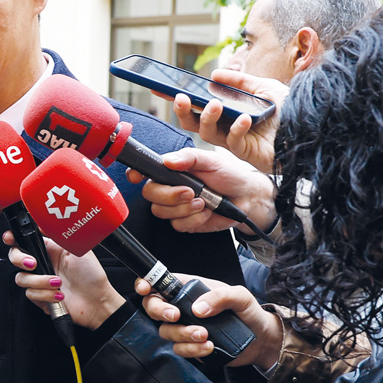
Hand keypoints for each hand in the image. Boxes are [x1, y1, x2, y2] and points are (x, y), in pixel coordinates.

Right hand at [3, 232, 123, 329]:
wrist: (97, 301)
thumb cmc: (91, 275)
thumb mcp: (75, 248)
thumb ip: (57, 235)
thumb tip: (41, 222)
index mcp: (48, 250)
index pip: (23, 241)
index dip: (12, 239)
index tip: (10, 238)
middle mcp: (42, 264)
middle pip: (14, 258)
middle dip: (19, 259)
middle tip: (33, 264)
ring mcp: (39, 281)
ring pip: (21, 278)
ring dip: (40, 281)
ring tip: (57, 283)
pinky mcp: (40, 297)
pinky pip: (31, 294)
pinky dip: (45, 295)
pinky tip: (58, 294)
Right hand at [125, 147, 276, 235]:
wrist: (246, 198)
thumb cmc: (229, 175)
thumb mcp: (211, 160)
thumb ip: (189, 158)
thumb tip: (168, 161)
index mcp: (171, 170)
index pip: (145, 171)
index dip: (136, 174)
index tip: (137, 177)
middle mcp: (169, 187)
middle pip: (149, 194)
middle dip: (170, 195)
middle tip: (191, 192)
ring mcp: (174, 206)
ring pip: (161, 211)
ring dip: (185, 208)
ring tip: (204, 201)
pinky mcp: (183, 222)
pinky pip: (178, 224)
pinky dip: (195, 219)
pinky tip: (206, 212)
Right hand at [138, 275, 281, 367]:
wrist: (260, 339)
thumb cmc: (248, 312)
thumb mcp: (240, 296)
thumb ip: (220, 297)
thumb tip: (198, 308)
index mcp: (189, 289)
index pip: (159, 283)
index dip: (145, 284)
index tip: (146, 290)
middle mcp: (182, 307)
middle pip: (153, 307)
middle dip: (160, 312)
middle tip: (177, 316)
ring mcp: (184, 327)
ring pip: (165, 331)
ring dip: (183, 334)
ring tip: (205, 335)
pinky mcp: (189, 346)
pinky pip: (179, 349)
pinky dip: (193, 350)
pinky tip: (210, 347)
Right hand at [168, 70, 286, 172]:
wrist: (314, 129)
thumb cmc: (291, 111)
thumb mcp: (265, 88)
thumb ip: (240, 81)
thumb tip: (214, 74)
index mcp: (228, 113)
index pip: (197, 106)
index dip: (179, 99)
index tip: (161, 88)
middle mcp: (226, 128)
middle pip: (193, 123)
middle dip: (183, 111)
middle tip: (180, 98)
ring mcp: (234, 142)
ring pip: (207, 134)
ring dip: (207, 117)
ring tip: (215, 104)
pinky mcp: (246, 153)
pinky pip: (233, 142)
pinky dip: (237, 128)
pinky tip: (245, 118)